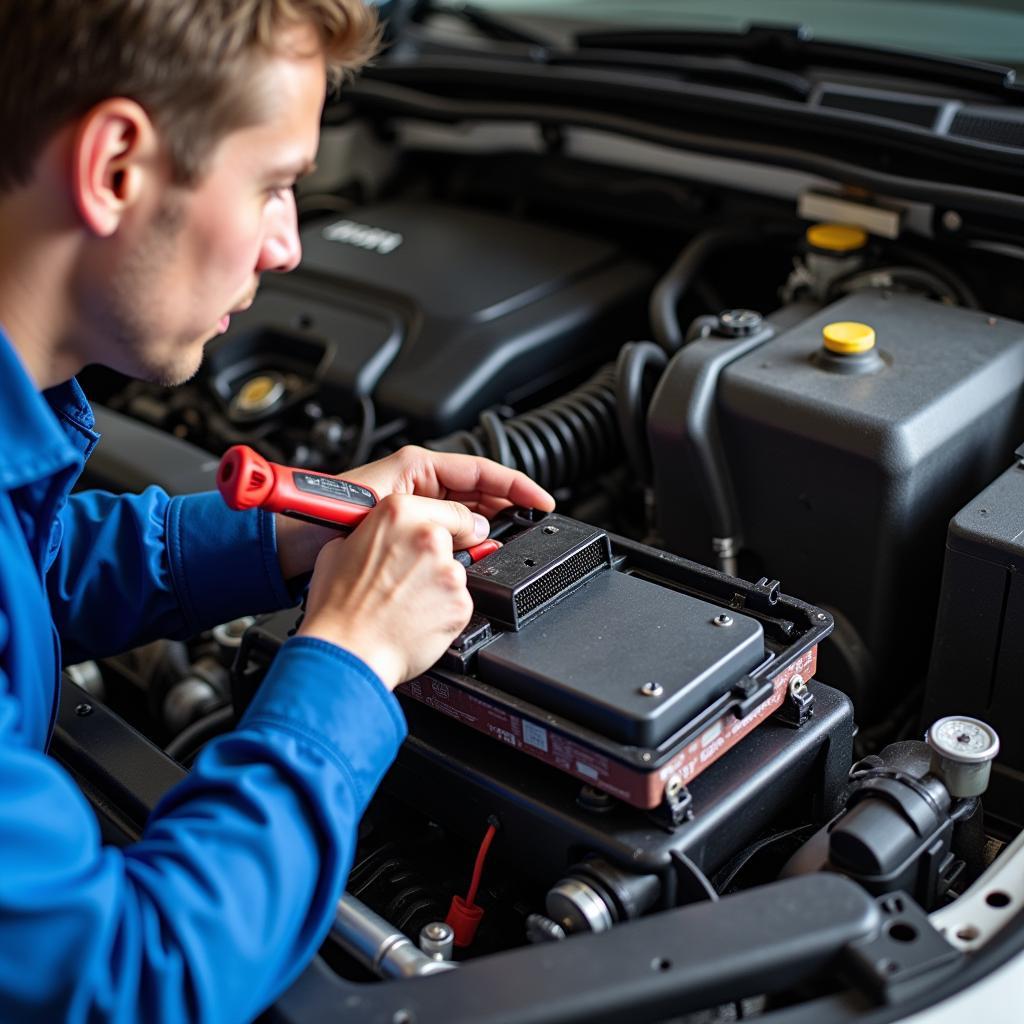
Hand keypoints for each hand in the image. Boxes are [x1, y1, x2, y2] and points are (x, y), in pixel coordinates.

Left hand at [275, 446, 554, 579]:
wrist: (283, 551)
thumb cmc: (317, 518)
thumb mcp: (387, 507)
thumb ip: (437, 514)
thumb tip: (474, 528)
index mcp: (414, 467)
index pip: (480, 471)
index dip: (515, 486)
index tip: (541, 502)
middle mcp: (415, 487)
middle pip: (476, 496)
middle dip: (505, 511)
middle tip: (531, 529)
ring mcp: (410, 514)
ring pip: (463, 520)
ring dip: (486, 533)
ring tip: (507, 547)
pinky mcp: (401, 539)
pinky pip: (444, 541)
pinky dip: (463, 550)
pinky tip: (473, 562)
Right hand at [295, 493, 476, 688]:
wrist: (347, 652)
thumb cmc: (338, 607)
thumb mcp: (340, 548)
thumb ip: (373, 533)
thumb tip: (382, 535)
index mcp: (399, 513)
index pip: (449, 510)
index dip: (444, 526)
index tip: (444, 536)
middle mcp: (428, 536)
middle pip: (453, 540)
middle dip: (435, 558)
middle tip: (409, 579)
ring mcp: (448, 570)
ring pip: (454, 572)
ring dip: (438, 585)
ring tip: (406, 602)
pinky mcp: (460, 603)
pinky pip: (458, 601)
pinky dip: (444, 610)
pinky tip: (417, 618)